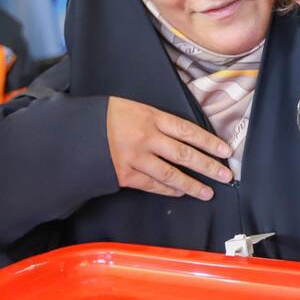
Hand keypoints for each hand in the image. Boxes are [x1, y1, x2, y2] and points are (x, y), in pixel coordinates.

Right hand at [106, 96, 232, 199]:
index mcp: (151, 117)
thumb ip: (156, 121)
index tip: (225, 151)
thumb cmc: (105, 116)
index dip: (209, 142)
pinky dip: (168, 190)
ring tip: (207, 192)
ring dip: (191, 185)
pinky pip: (152, 185)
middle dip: (208, 166)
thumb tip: (181, 134)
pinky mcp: (125, 175)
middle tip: (225, 175)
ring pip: (170, 174)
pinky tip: (179, 192)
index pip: (188, 131)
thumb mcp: (132, 107)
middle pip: (184, 155)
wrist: (73, 132)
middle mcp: (147, 138)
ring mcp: (136, 158)